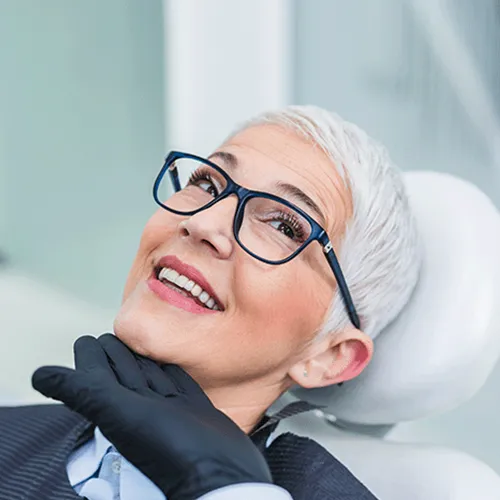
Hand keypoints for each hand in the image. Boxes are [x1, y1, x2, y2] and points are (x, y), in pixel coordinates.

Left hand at [32, 334, 271, 499]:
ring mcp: (172, 409)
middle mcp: (144, 408)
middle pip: (126, 374)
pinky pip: (180, 384)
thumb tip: (38, 375)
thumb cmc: (170, 447)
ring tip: (140, 343)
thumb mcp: (121, 414)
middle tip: (112, 334)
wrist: (219, 475)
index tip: (86, 340)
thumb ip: (84, 392)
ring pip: (152, 376)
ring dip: (144, 359)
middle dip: (117, 353)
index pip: (100, 375)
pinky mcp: (196, 410)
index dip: (91, 357)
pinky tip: (171, 362)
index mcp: (122, 408)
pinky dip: (173, 371)